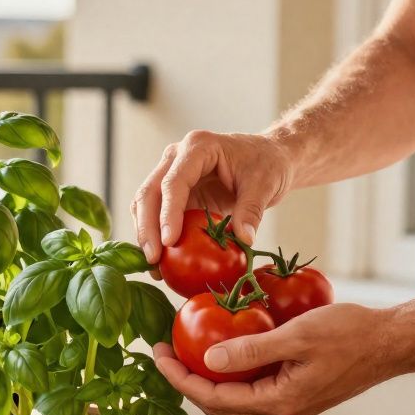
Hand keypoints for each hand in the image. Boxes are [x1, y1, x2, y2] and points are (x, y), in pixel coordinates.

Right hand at [132, 130, 295, 263]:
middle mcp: (177, 157)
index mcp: (199, 147)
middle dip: (147, 228)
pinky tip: (162, 262)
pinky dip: (156, 237)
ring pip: (145, 204)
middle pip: (150, 192)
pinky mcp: (174, 193)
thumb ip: (252, 211)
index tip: (169, 242)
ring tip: (154, 267)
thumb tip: (244, 240)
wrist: (269, 156)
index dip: (168, 213)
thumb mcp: (264, 185)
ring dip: (146, 235)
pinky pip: (156, 214)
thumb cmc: (267, 163)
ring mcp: (172, 174)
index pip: (174, 182)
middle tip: (154, 259)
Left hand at [153, 303, 414, 414]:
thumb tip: (209, 360)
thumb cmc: (351, 335)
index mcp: (278, 403)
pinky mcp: (294, 393)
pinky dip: (230, 371)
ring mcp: (288, 405)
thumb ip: (253, 349)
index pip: (213, 398)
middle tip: (162, 349)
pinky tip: (219, 347)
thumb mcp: (297, 336)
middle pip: (218, 403)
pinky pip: (251, 387)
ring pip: (234, 397)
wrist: (391, 344)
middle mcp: (280, 412)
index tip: (157, 354)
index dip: (180, 378)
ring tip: (182, 348)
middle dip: (185, 378)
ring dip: (206, 375)